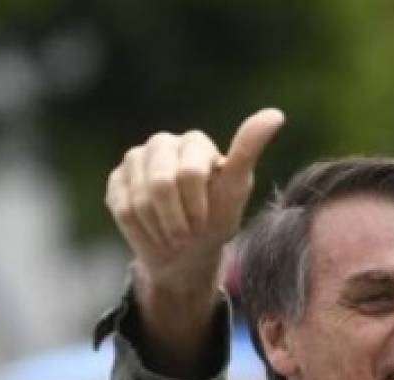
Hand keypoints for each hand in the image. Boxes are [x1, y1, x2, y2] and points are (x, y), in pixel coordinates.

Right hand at [105, 108, 284, 294]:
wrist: (188, 252)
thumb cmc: (216, 219)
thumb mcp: (236, 189)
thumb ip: (248, 150)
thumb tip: (276, 114)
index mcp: (194, 142)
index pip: (189, 173)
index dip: (197, 206)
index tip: (206, 220)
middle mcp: (162, 144)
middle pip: (160, 185)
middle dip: (177, 219)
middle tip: (188, 232)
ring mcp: (136, 160)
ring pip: (139, 199)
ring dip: (161, 226)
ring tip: (174, 232)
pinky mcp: (117, 180)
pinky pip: (124, 208)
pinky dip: (143, 228)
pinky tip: (154, 229)